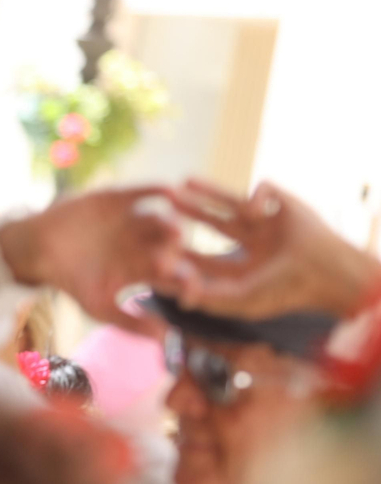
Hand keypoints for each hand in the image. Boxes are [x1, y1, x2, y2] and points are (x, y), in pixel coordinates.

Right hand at [0, 187, 183, 337]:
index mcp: (146, 269)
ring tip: (175, 228)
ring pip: (163, 219)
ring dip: (171, 222)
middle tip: (182, 260)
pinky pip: (144, 192)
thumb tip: (164, 339)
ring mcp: (135, 220)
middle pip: (172, 246)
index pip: (175, 276)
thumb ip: (130, 323)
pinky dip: (155, 191)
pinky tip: (165, 192)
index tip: (189, 296)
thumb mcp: (98, 307)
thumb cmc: (70, 280)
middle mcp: (146, 243)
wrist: (39, 249)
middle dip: (177, 253)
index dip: (186, 285)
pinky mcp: (121, 199)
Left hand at [166, 179, 379, 319]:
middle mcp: (257, 241)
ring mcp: (272, 222)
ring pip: (233, 201)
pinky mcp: (287, 204)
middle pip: (215, 224)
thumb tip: (178, 299)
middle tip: (163, 205)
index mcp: (247, 265)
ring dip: (207, 192)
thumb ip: (210, 299)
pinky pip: (265, 189)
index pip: (207, 257)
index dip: (181, 251)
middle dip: (190, 214)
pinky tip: (255, 211)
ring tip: (181, 183)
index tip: (154, 244)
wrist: (328, 273)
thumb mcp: (244, 300)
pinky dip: (256, 195)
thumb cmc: (288, 291)